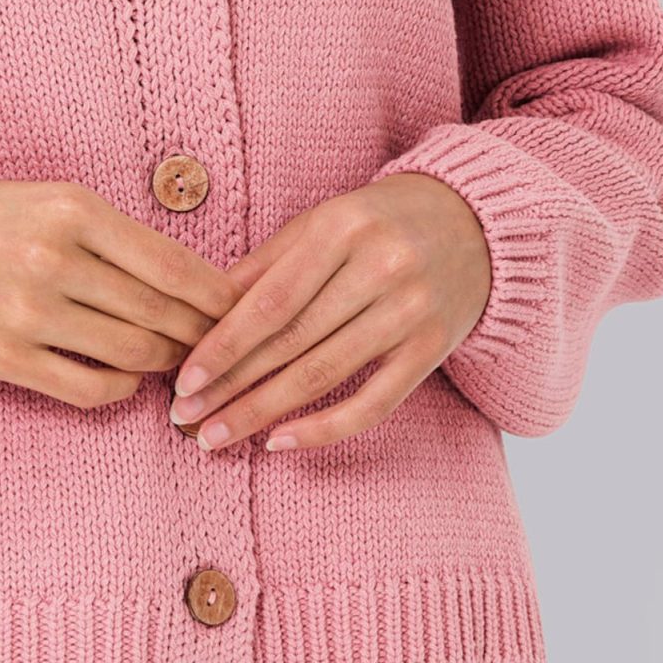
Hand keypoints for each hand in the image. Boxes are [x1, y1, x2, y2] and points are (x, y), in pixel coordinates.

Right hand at [0, 171, 241, 410]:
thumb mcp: (50, 200)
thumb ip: (114, 237)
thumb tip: (188, 282)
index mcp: (72, 210)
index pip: (174, 265)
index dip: (217, 295)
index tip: (241, 307)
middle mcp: (54, 260)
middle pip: (161, 314)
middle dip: (201, 334)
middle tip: (220, 343)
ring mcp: (29, 313)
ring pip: (134, 354)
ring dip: (167, 362)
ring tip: (178, 359)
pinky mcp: (6, 358)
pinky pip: (90, 389)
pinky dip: (123, 389)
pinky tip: (129, 379)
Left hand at [165, 172, 491, 451]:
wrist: (477, 224)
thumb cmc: (382, 221)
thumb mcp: (324, 221)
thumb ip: (268, 263)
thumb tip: (205, 309)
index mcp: (342, 228)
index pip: (272, 300)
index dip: (224, 344)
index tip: (184, 379)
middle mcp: (379, 269)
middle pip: (292, 342)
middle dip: (232, 386)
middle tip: (186, 418)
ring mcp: (409, 312)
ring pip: (324, 375)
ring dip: (264, 413)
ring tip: (217, 435)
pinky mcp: (431, 349)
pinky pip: (373, 403)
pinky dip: (324, 428)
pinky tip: (280, 441)